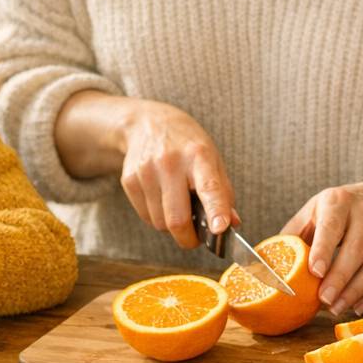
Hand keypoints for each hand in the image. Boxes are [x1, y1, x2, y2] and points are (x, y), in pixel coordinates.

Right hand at [117, 99, 235, 247]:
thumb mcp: (212, 159)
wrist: (148, 124)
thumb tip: (232, 224)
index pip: (209, 188)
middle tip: (195, 238)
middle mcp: (170, 162)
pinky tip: (161, 199)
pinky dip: (157, 217)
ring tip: (177, 206)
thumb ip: (223, 193)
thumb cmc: (187, 146)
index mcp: (198, 156)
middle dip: (188, 238)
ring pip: (160, 223)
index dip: (215, 210)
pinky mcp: (130, 180)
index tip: (220, 228)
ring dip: (171, 225)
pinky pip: (146, 217)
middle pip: (177, 218)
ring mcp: (146, 171)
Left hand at [283, 183, 362, 314]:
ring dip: (356, 291)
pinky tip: (357, 307)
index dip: (324, 249)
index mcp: (339, 202)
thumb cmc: (335, 212)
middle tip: (323, 300)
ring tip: (336, 308)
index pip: (332, 226)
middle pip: (356, 250)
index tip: (314, 272)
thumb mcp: (311, 213)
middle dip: (340, 278)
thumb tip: (263, 266)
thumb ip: (291, 237)